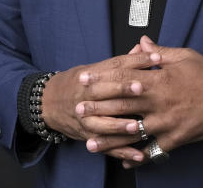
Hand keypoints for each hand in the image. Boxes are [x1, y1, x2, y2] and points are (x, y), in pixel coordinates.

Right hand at [39, 50, 161, 163]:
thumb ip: (121, 62)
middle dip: (123, 89)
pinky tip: (138, 155)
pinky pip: (106, 146)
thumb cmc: (77, 83)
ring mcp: (85, 118)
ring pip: (102, 123)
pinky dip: (122, 152)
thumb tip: (144, 47)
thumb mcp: (95, 68)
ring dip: (119, 125)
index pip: (114, 66)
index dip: (135, 61)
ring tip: (137, 126)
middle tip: (142, 88)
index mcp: (91, 75)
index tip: (155, 58)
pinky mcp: (88, 136)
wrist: (47, 103)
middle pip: (105, 91)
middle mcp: (86, 96)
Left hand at [79, 35, 202, 167]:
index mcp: (159, 79)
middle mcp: (159, 103)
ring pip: (132, 133)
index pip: (123, 78)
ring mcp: (166, 124)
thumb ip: (159, 52)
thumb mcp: (184, 56)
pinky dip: (137, 157)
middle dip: (97, 108)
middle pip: (122, 106)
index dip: (101, 79)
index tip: (84, 80)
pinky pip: (152, 151)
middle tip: (77, 109)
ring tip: (90, 143)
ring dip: (110, 139)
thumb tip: (141, 43)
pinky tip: (124, 161)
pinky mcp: (175, 140)